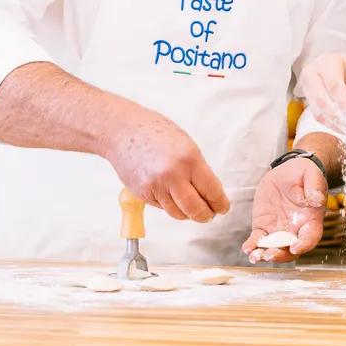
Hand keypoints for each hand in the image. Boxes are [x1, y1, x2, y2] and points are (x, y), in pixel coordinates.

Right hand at [106, 108, 229, 222]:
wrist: (122, 131)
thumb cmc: (155, 132)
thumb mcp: (186, 146)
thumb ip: (198, 169)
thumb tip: (210, 192)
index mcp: (189, 160)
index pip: (212, 191)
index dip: (220, 203)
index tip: (222, 207)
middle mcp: (173, 175)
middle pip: (196, 210)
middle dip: (206, 215)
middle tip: (210, 213)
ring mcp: (156, 187)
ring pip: (178, 213)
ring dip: (188, 213)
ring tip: (191, 207)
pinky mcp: (143, 194)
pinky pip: (163, 207)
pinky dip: (171, 206)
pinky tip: (171, 195)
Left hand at [244, 157, 327, 261]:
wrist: (287, 172)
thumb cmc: (303, 173)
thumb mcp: (310, 174)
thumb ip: (314, 186)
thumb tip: (317, 199)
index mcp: (310, 218)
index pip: (310, 236)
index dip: (304, 244)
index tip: (295, 247)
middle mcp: (296, 228)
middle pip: (291, 249)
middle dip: (280, 255)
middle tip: (269, 254)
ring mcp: (279, 229)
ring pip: (274, 248)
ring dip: (265, 254)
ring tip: (256, 256)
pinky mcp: (264, 226)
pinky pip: (259, 239)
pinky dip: (253, 245)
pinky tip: (248, 248)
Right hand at [300, 54, 345, 132]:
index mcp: (327, 62)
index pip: (333, 85)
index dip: (343, 103)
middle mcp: (312, 73)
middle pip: (321, 99)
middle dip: (338, 116)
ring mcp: (307, 88)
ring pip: (318, 110)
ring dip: (335, 124)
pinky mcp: (308, 101)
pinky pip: (318, 116)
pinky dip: (332, 125)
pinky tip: (344, 129)